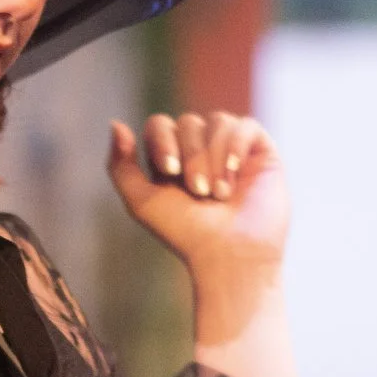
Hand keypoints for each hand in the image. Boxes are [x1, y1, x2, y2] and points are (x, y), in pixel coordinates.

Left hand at [108, 112, 286, 343]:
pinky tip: (235, 170)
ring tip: (219, 194)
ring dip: (214, 157)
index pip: (160, 125)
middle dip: (191, 156)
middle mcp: (202, 149)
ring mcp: (232, 149)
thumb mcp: (141, 201)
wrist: (230, 254)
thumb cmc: (186, 233)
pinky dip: (237, 144)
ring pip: (218, 121)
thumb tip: (116, 124)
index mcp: (171, 157)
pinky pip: (247, 126)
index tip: (170, 171)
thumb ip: (120, 165)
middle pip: (188, 122)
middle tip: (199, 192)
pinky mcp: (261, 152)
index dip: (162, 141)